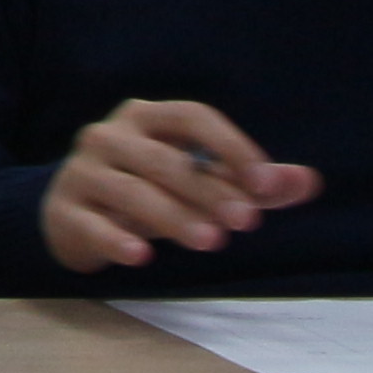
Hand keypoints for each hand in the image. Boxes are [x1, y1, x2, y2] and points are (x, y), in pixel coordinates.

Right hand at [39, 98, 319, 274]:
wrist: (69, 214)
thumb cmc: (146, 190)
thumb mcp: (194, 180)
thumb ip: (249, 181)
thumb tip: (308, 182)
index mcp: (144, 118)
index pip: (191, 116)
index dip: (230, 146)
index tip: (265, 184)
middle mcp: (108, 136)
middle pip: (164, 160)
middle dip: (209, 190)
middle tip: (247, 223)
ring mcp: (81, 173)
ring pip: (132, 192)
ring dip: (175, 216)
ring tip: (211, 242)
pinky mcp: (64, 212)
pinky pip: (92, 224)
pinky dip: (117, 239)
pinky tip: (142, 256)